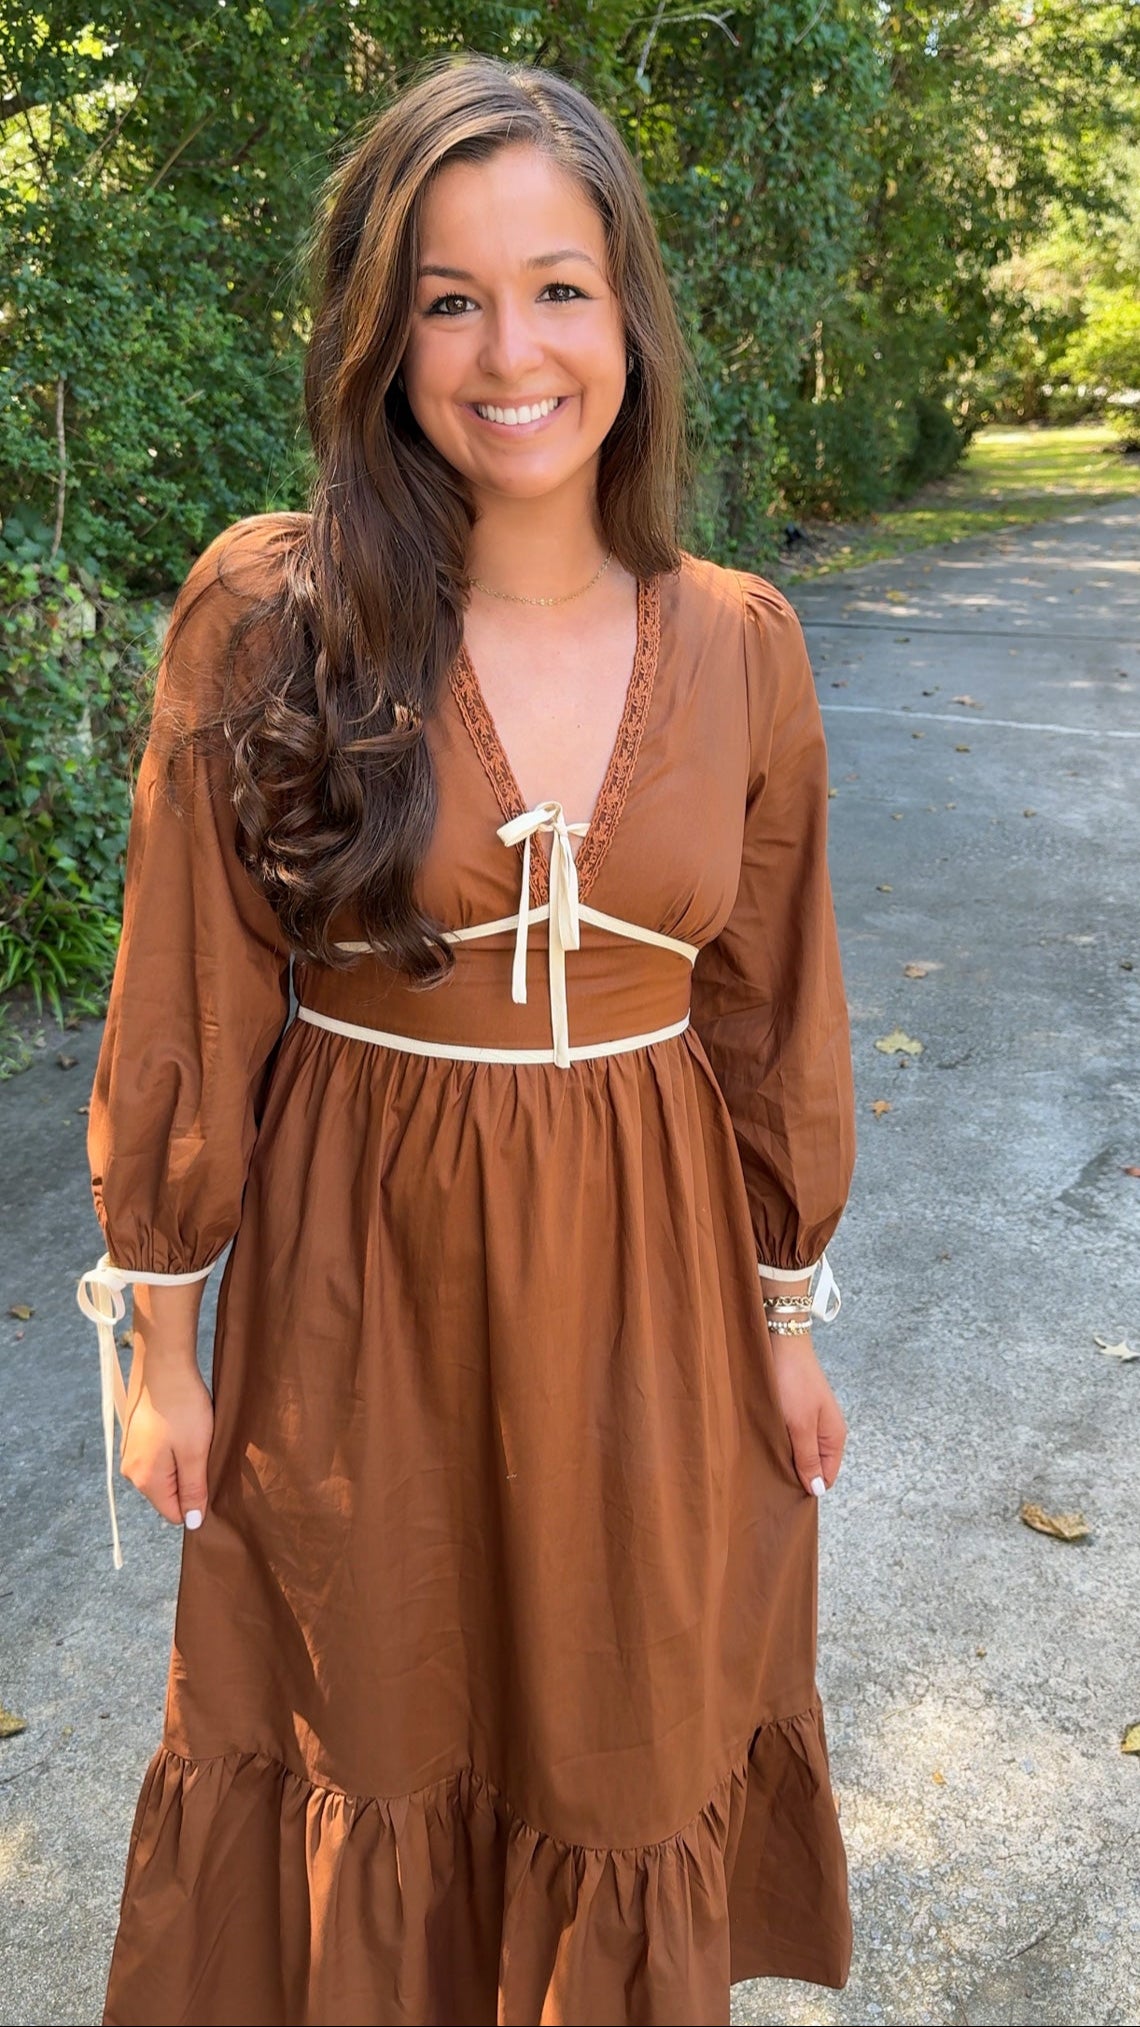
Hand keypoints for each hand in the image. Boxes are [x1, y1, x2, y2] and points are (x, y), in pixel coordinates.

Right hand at [120, 1349, 213, 1529]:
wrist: (163, 1364)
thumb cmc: (182, 1407)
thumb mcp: (195, 1453)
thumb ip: (193, 1490)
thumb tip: (192, 1524)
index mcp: (146, 1480)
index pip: (174, 1514)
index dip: (196, 1501)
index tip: (209, 1474)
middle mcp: (131, 1471)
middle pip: (168, 1494)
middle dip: (190, 1479)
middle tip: (204, 1450)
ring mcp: (131, 1453)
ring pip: (165, 1473)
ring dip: (183, 1461)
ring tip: (194, 1435)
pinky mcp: (135, 1437)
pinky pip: (158, 1456)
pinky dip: (174, 1447)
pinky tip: (182, 1426)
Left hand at [770, 1335, 846, 1495]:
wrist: (782, 1343)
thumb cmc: (793, 1382)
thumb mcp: (800, 1425)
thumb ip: (808, 1458)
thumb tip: (818, 1490)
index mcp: (834, 1438)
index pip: (826, 1478)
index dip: (808, 1486)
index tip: (783, 1488)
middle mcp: (826, 1432)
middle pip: (813, 1466)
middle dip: (794, 1472)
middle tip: (770, 1472)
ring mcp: (811, 1421)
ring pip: (800, 1452)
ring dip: (784, 1456)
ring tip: (765, 1454)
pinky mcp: (797, 1412)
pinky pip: (791, 1437)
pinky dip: (779, 1441)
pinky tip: (765, 1439)